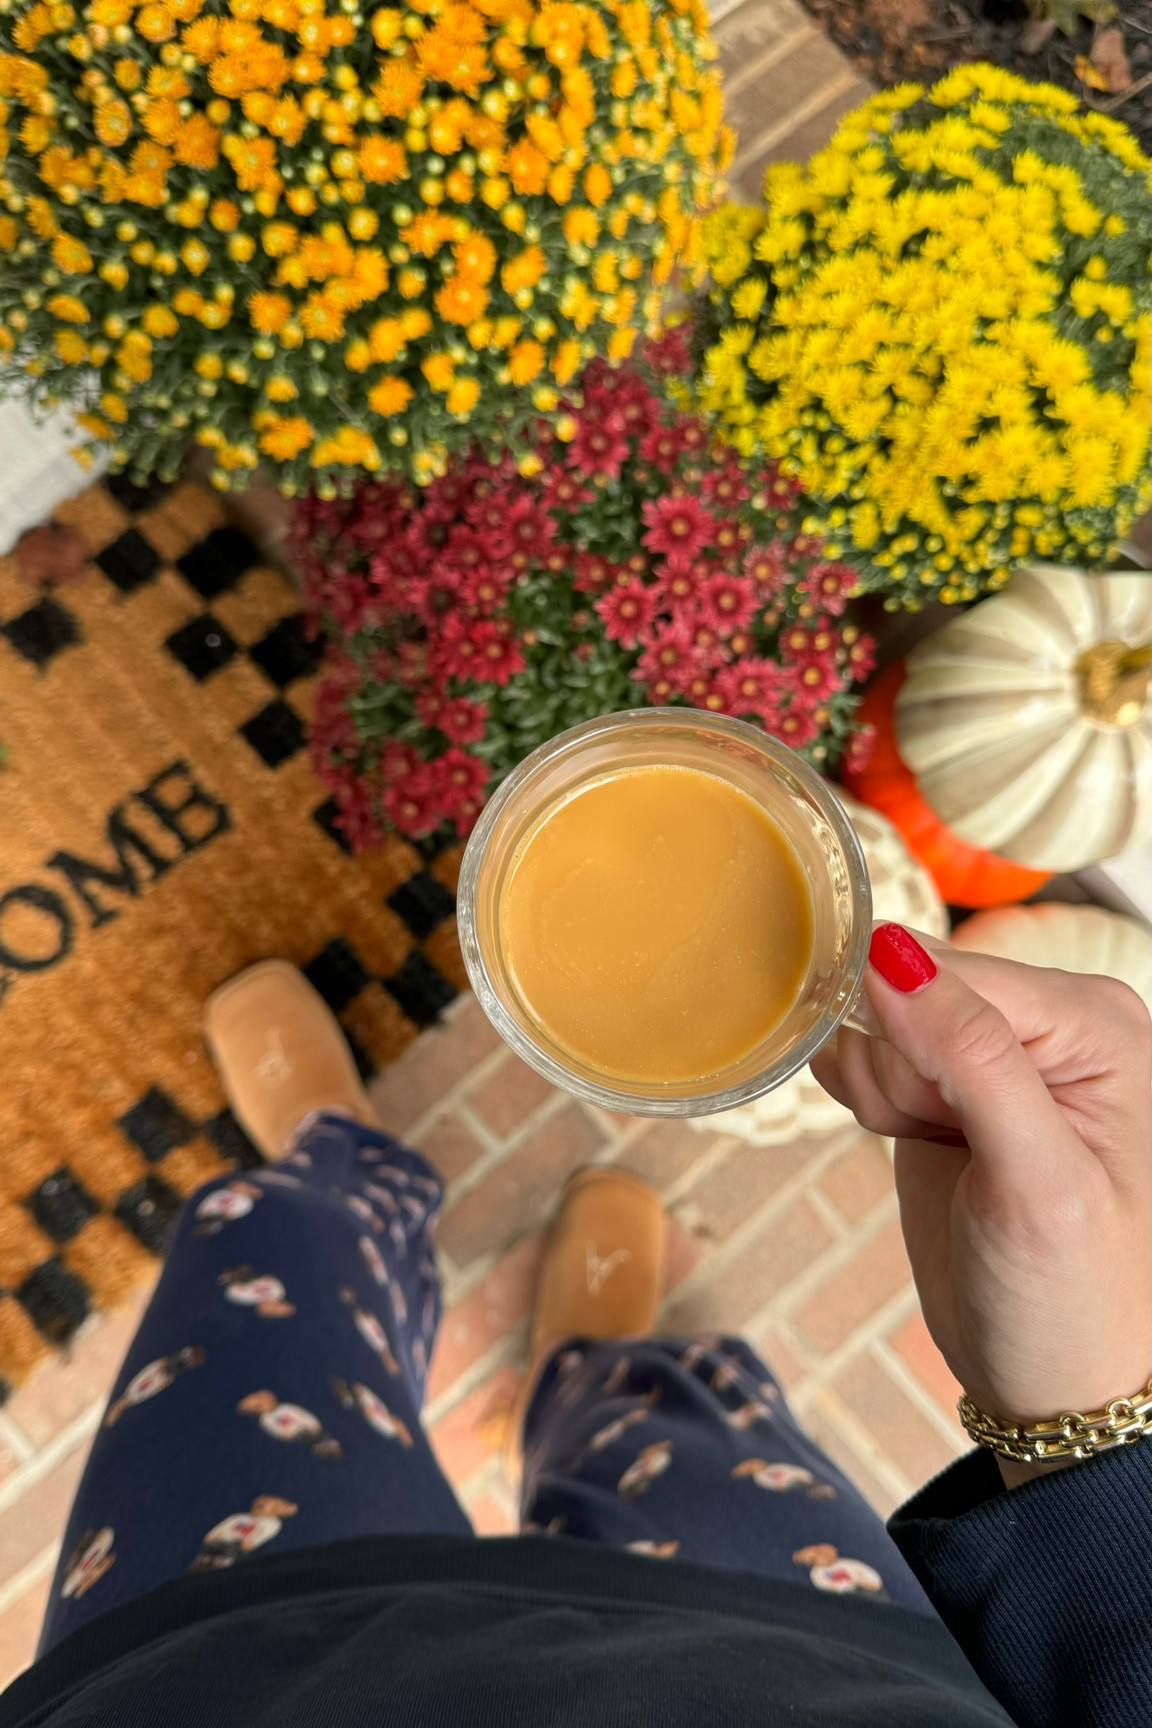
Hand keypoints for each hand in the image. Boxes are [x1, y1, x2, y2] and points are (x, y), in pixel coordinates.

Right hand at [810, 924, 1150, 1488]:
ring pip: (878, 1020)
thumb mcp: (1035, 1182)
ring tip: (938, 1151)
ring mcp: (994, 1052)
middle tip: (944, 1145)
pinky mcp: (947, 1086)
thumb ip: (969, 1056)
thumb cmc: (1079, 1299)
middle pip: (908, 990)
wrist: (1054, 1385)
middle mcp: (1049, 1022)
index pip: (952, 972)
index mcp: (1094, 1021)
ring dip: (882, 1089)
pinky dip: (867, 1096)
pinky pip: (869, 1050)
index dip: (911, 1037)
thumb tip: (890, 951)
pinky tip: (908, 1137)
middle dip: (898, 1069)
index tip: (932, 1119)